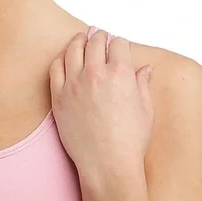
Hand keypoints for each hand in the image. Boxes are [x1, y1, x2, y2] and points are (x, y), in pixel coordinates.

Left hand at [48, 26, 154, 181]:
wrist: (106, 163)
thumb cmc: (129, 140)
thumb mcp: (145, 109)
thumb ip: (142, 84)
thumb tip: (145, 70)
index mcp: (121, 73)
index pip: (118, 43)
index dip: (119, 43)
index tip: (117, 46)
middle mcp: (96, 74)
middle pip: (95, 41)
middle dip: (99, 37)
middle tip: (99, 38)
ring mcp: (74, 84)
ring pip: (73, 50)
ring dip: (79, 42)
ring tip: (81, 41)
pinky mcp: (58, 97)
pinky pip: (55, 69)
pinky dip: (61, 59)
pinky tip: (65, 60)